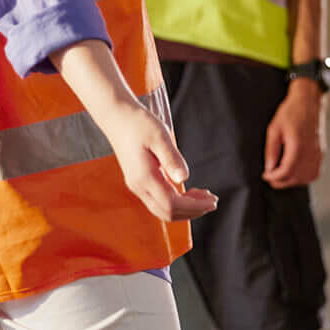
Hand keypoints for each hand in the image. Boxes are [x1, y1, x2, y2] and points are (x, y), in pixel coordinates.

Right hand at [88, 96, 220, 222]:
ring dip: (184, 208)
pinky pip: (158, 200)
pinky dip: (175, 201)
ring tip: (203, 197)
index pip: (172, 204)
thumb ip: (172, 158)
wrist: (116, 116)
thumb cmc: (138, 123)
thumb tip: (184, 178)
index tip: (212, 201)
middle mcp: (138, 186)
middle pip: (167, 213)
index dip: (194, 207)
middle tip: (212, 201)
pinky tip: (188, 191)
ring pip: (162, 209)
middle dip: (192, 211)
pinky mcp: (138, 181)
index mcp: (144, 177)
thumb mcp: (159, 136)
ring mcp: (137, 185)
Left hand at [262, 81, 326, 188]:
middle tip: (270, 177)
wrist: (308, 102)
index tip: (266, 175)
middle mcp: (311, 152)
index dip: (274, 176)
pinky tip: (295, 172)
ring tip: (281, 175)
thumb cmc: (291, 112)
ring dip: (293, 181)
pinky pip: (315, 173)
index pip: (286, 171)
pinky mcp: (322, 153)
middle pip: (296, 177)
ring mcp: (318, 154)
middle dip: (281, 181)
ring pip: (307, 178)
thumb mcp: (274, 128)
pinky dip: (304, 177)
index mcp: (298, 146)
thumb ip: (271, 150)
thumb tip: (269, 167)